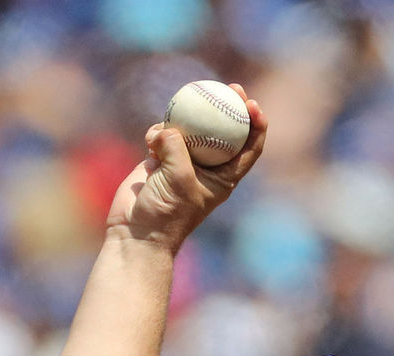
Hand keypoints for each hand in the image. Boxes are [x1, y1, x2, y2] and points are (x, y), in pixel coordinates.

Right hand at [105, 83, 267, 251]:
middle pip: (225, 130)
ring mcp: (183, 160)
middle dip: (229, 106)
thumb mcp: (178, 180)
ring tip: (174, 121)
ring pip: (190, 128)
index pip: (250, 148)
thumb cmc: (166, 213)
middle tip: (228, 86)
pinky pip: (162, 133)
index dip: (257, 125)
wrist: (137, 231)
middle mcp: (208, 167)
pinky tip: (150, 142)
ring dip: (182, 121)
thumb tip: (170, 128)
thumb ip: (177, 150)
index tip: (252, 104)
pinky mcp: (160, 157)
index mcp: (225, 177)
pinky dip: (156, 133)